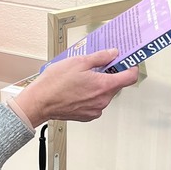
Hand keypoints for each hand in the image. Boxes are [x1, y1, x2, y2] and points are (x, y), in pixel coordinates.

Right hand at [13, 49, 138, 127]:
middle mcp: (102, 101)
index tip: (128, 62)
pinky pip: (96, 103)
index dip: (131, 67)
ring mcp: (95, 110)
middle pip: (116, 85)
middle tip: (98, 66)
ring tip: (83, 78)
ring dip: (99, 85)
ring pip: (105, 94)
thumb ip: (100, 57)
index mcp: (104, 86)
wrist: (40, 102)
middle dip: (110, 74)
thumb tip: (112, 53)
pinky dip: (91, 95)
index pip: (130, 77)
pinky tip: (78, 88)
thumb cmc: (55, 84)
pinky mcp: (87, 116)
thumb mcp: (78, 62)